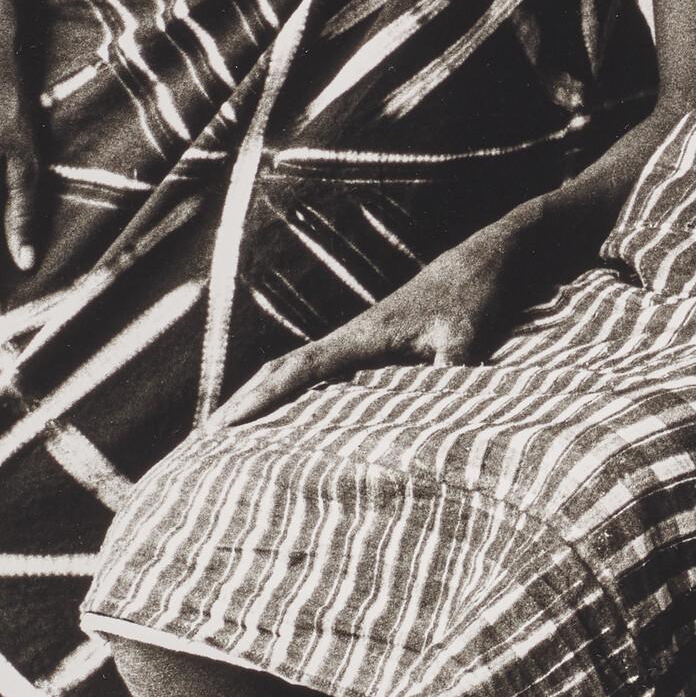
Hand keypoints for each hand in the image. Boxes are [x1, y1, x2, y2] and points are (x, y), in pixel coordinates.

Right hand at [211, 224, 524, 430]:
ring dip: (263, 394)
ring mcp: (361, 337)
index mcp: (364, 337)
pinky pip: (323, 370)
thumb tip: (433, 418)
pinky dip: (296, 388)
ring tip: (231, 430)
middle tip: (204, 439)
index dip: (259, 401)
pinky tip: (295, 411)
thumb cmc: (477, 296)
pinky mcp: (377, 341)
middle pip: (282, 370)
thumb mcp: (468, 341)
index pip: (298, 372)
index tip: (220, 426)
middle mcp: (353, 336)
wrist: (490, 257)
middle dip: (244, 402)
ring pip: (297, 369)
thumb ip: (447, 376)